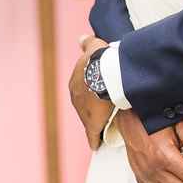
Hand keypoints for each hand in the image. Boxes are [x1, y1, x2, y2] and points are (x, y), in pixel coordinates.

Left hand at [68, 35, 112, 149]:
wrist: (106, 75)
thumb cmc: (101, 61)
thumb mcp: (94, 47)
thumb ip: (87, 43)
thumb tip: (81, 38)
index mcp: (75, 82)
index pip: (83, 89)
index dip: (92, 92)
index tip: (100, 94)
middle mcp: (75, 98)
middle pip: (85, 105)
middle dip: (93, 108)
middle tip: (105, 109)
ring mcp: (82, 113)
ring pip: (89, 119)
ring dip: (95, 122)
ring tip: (106, 124)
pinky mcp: (91, 125)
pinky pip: (92, 135)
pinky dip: (94, 139)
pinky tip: (96, 144)